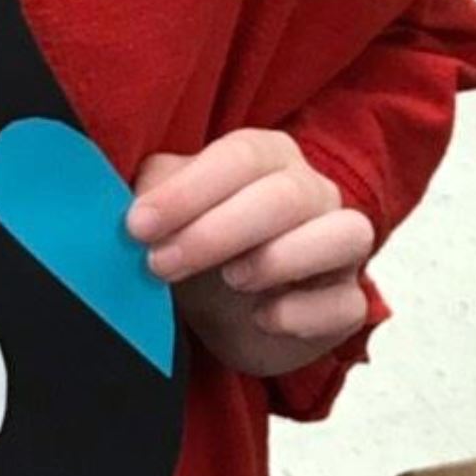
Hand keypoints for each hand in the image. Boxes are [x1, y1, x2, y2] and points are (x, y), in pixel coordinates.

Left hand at [127, 130, 374, 377]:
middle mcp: (311, 193)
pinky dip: (304, 312)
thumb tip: (129, 201)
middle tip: (160, 264)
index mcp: (265, 157)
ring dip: (281, 258)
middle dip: (216, 232)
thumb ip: (149, 193)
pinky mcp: (345, 304)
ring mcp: (338, 247)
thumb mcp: (164, 213)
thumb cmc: (194, 246)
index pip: (240, 156)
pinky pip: (347, 303)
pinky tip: (262, 319)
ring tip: (230, 279)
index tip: (138, 226)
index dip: (188, 191)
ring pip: (343, 234)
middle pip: (285, 196)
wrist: (220, 314)